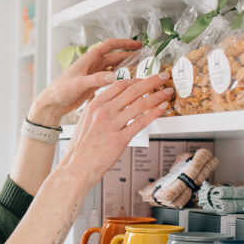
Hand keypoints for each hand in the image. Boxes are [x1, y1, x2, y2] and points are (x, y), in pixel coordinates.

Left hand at [28, 38, 141, 125]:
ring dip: (125, 65)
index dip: (124, 43)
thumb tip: (112, 76)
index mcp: (88, 59)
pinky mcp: (93, 84)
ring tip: (138, 66)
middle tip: (143, 56)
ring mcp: (93, 74)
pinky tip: (125, 80)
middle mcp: (92, 65)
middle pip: (114, 55)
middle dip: (128, 54)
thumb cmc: (59, 91)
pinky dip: (118, 77)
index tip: (137, 44)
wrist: (52, 103)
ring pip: (112, 66)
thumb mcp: (78, 84)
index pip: (109, 45)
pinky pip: (109, 77)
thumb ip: (95, 80)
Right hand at [59, 72, 173, 189]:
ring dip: (157, 96)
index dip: (136, 79)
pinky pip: (141, 123)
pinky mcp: (120, 139)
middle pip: (132, 90)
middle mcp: (103, 112)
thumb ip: (101, 109)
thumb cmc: (81, 148)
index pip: (119, 85)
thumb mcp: (86, 120)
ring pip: (140, 104)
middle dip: (151, 82)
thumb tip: (117, 103)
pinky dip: (154, 114)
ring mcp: (112, 125)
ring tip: (167, 93)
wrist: (76, 166)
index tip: (146, 79)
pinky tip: (161, 109)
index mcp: (95, 104)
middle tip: (162, 77)